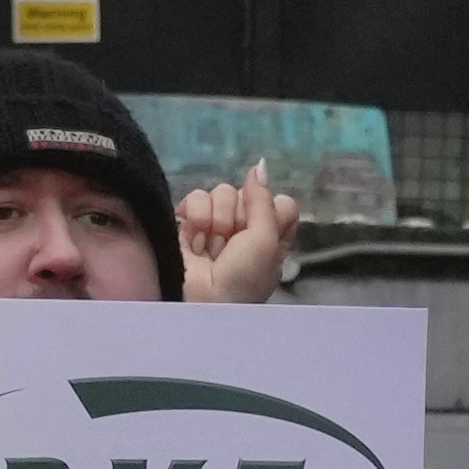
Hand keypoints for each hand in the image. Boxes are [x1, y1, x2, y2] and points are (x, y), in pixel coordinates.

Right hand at [174, 176, 302, 302]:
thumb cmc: (241, 279)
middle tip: (231, 243)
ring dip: (217, 220)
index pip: (280, 202)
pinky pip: (196, 197)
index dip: (270, 210)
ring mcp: (216, 225)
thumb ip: (263, 200)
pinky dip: (195, 216)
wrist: (199, 303)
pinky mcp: (188, 223)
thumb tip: (260, 165)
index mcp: (272, 238)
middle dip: (240, 218)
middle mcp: (245, 230)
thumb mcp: (265, 241)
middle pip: (249, 194)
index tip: (261, 229)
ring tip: (211, 246)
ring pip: (222, 192)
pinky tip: (193, 238)